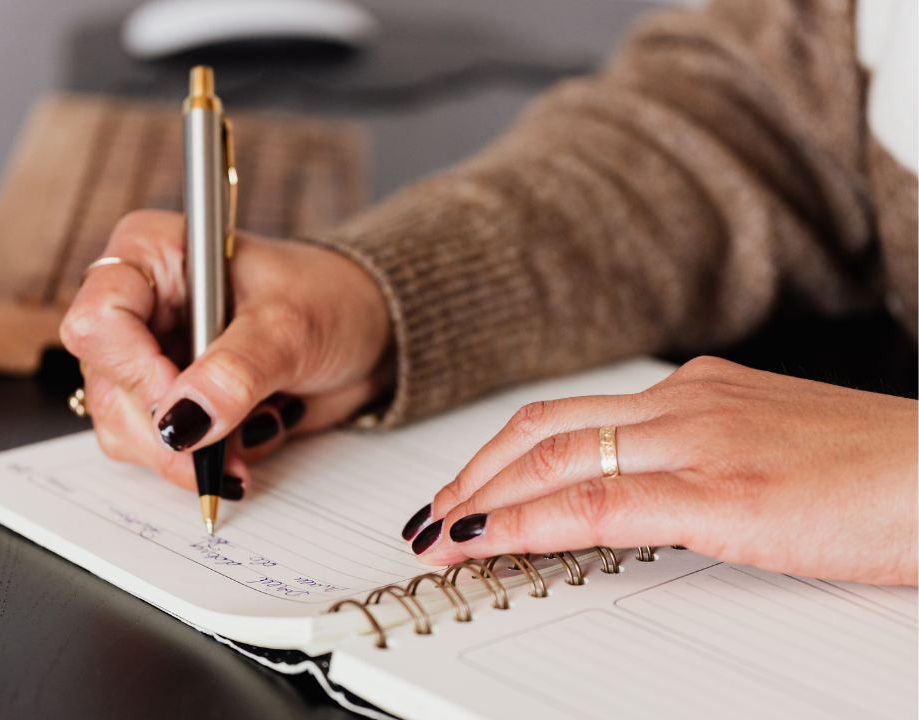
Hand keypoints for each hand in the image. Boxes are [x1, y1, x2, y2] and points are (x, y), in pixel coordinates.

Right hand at [60, 210, 391, 492]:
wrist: (369, 332)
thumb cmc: (331, 299)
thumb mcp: (290, 326)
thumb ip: (236, 372)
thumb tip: (184, 422)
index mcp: (153, 255)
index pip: (99, 318)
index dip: (135, 372)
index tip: (185, 409)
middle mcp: (141, 306)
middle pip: (107, 386)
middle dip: (165, 432)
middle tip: (219, 451)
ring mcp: (153, 358)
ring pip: (125, 428)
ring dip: (187, 453)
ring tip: (252, 435)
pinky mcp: (174, 402)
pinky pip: (161, 451)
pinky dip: (206, 460)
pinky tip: (250, 436)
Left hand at [404, 357, 917, 585]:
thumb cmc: (878, 472)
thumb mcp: (770, 453)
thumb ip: (702, 463)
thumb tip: (646, 495)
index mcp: (696, 394)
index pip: (569, 418)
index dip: (502, 455)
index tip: (466, 489)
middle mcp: (686, 404)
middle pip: (543, 429)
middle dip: (474, 473)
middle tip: (432, 513)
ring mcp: (699, 442)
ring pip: (554, 460)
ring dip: (483, 497)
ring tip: (440, 533)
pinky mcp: (721, 492)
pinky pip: (597, 502)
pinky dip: (528, 520)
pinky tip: (488, 541)